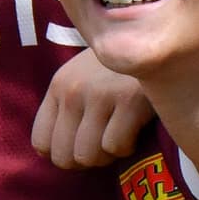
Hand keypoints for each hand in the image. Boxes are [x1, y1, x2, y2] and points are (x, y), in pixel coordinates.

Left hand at [29, 48, 152, 169]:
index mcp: (59, 85)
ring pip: (88, 156)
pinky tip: (135, 129)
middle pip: (63, 157)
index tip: (83, 146)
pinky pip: (115, 147)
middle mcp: (73, 89)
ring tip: (120, 135)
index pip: (41, 142)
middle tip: (104, 144)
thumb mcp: (85, 78)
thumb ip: (68, 108)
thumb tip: (56, 154)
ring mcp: (99, 94)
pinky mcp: (128, 100)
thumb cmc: (121, 68)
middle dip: (86, 159)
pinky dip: (128, 146)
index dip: (63, 154)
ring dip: (107, 155)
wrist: (157, 40)